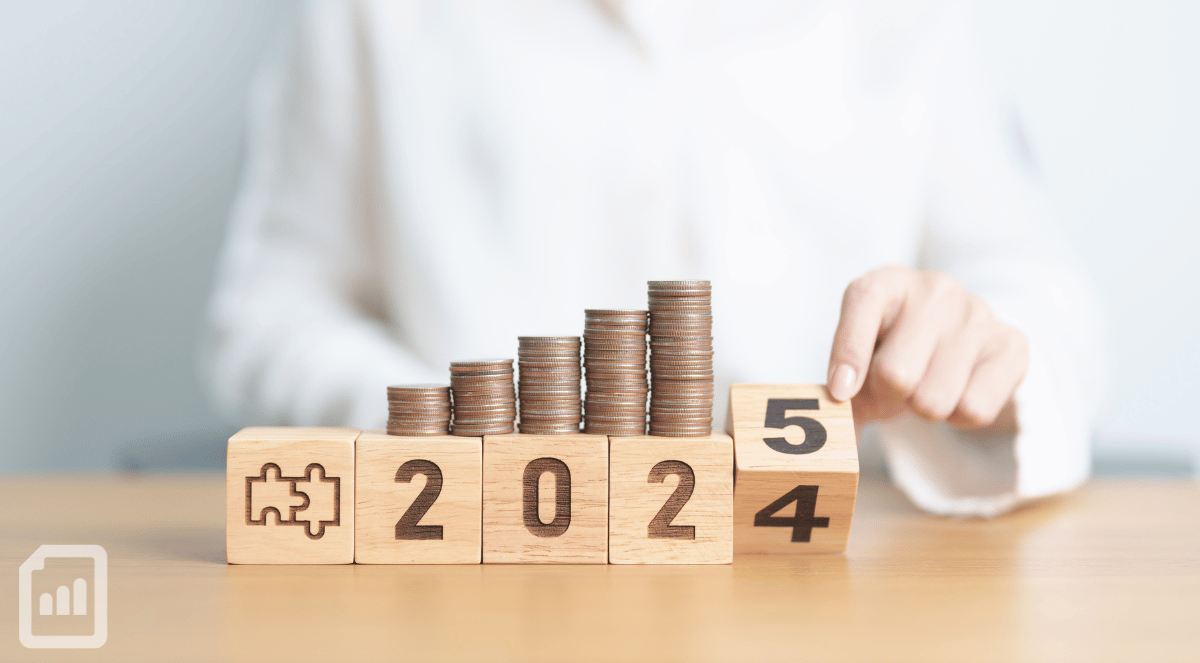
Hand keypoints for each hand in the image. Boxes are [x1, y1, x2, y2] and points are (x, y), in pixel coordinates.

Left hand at [827, 265, 1028, 430]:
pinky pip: (975, 410)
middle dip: (889, 394)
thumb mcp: (857, 359)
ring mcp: (977, 312)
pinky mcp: (1012, 344)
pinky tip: (957, 390)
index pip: (862, 307)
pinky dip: (958, 416)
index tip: (842, 391)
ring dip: (924, 408)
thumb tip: (833, 439)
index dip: (848, 357)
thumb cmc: (892, 352)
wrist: (953, 343)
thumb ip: (836, 390)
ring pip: (935, 399)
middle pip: (896, 374)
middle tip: (895, 385)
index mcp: (885, 282)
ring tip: (927, 384)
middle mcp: (934, 288)